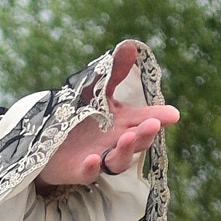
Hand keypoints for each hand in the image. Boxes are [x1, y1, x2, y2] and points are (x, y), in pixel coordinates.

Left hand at [36, 40, 178, 191]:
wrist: (47, 141)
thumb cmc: (77, 115)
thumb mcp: (94, 90)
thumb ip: (112, 73)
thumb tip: (130, 46)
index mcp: (122, 123)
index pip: (144, 120)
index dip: (159, 117)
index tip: (173, 114)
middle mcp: (114, 142)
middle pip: (137, 142)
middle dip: (146, 133)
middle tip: (153, 123)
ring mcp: (99, 158)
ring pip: (118, 161)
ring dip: (125, 150)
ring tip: (128, 137)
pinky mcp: (78, 170)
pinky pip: (87, 173)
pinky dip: (91, 168)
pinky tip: (93, 159)